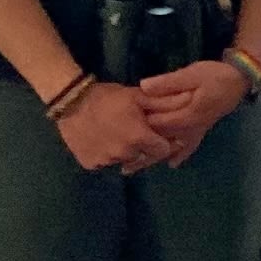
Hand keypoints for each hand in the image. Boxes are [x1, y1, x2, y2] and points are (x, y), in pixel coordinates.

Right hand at [56, 81, 170, 174]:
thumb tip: (189, 100)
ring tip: (114, 133)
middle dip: (142, 146)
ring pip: (123, 160)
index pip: (162, 150)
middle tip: (131, 130)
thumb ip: (163, 103)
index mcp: (140, 138)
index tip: (154, 132)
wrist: (71, 102)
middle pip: (143, 157)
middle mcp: (125, 154)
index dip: (160, 141)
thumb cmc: (108, 97)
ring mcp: (107, 161)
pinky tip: (100, 139)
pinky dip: (105, 154)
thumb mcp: (137, 96)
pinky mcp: (91, 164)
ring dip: (123, 151)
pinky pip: (104, 162)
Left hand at [131, 60, 246, 164]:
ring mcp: (196, 131)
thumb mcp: (192, 73)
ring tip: (137, 169)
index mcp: (186, 115)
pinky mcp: (201, 129)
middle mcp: (190, 128)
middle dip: (143, 154)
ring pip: (173, 149)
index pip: (158, 125)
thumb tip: (143, 87)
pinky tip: (172, 164)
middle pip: (162, 144)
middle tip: (123, 168)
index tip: (122, 134)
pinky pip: (189, 146)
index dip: (140, 129)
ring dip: (155, 159)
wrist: (239, 80)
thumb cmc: (215, 76)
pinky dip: (180, 155)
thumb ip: (168, 83)